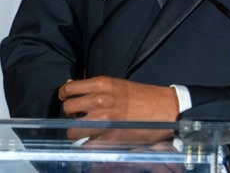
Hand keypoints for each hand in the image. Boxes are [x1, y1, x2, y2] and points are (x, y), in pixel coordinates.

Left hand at [58, 76, 178, 141]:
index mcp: (102, 84)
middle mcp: (100, 100)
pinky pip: (86, 144)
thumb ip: (95, 87)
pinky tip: (95, 140)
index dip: (65, 95)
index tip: (67, 99)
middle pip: (67, 108)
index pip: (69, 89)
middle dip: (71, 114)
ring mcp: (103, 120)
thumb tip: (71, 87)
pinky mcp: (109, 137)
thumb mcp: (117, 84)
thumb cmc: (144, 97)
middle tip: (80, 116)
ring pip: (72, 129)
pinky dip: (88, 144)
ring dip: (76, 130)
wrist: (164, 109)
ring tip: (86, 129)